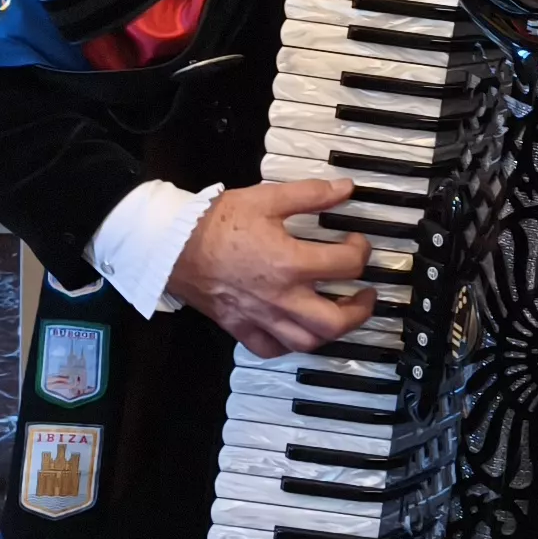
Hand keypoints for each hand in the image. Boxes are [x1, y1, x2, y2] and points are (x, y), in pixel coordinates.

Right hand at [170, 179, 376, 357]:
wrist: (172, 244)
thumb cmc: (214, 223)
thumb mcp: (268, 198)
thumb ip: (311, 195)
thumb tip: (343, 189)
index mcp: (291, 263)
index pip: (346, 265)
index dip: (361, 250)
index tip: (356, 242)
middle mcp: (281, 297)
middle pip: (335, 321)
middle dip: (360, 310)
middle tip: (365, 295)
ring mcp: (261, 317)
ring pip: (307, 342)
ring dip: (330, 331)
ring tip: (338, 315)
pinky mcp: (241, 327)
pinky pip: (271, 349)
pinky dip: (288, 344)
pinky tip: (294, 330)